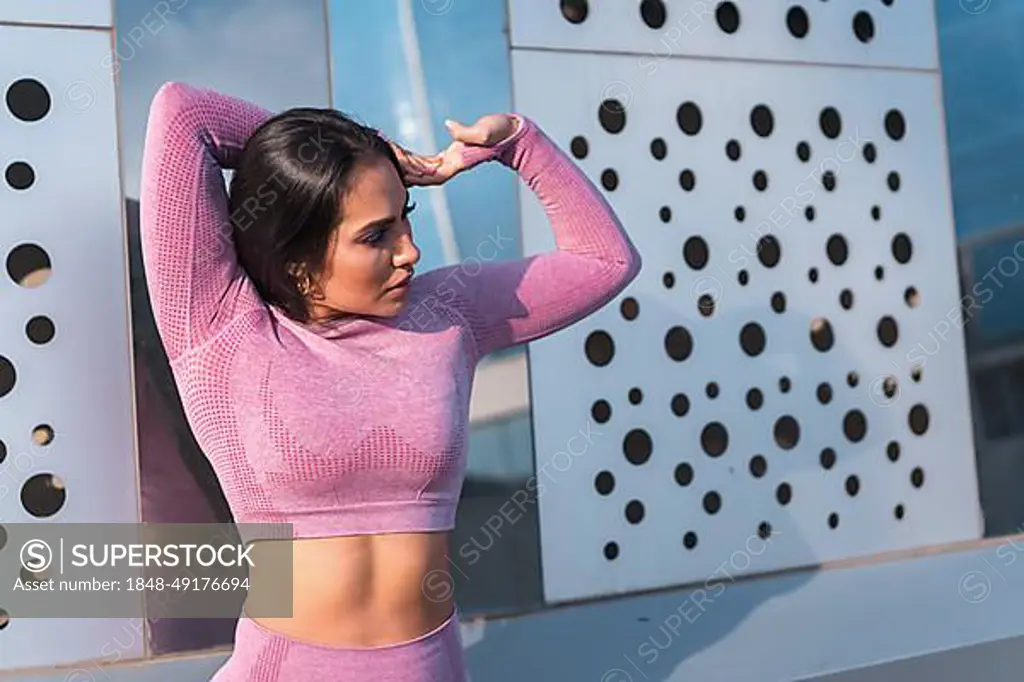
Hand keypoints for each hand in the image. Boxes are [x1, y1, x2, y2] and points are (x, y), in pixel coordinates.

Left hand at [388, 113, 519, 186]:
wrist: (512, 133)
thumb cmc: (501, 132)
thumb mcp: (484, 130)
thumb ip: (466, 131)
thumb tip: (450, 126)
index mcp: (459, 161)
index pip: (433, 174)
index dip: (415, 173)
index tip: (400, 169)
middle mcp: (454, 163)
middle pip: (425, 174)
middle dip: (406, 172)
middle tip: (386, 165)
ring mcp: (453, 160)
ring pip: (426, 169)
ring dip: (408, 167)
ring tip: (389, 161)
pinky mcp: (453, 153)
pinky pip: (430, 161)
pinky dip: (417, 159)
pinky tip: (403, 156)